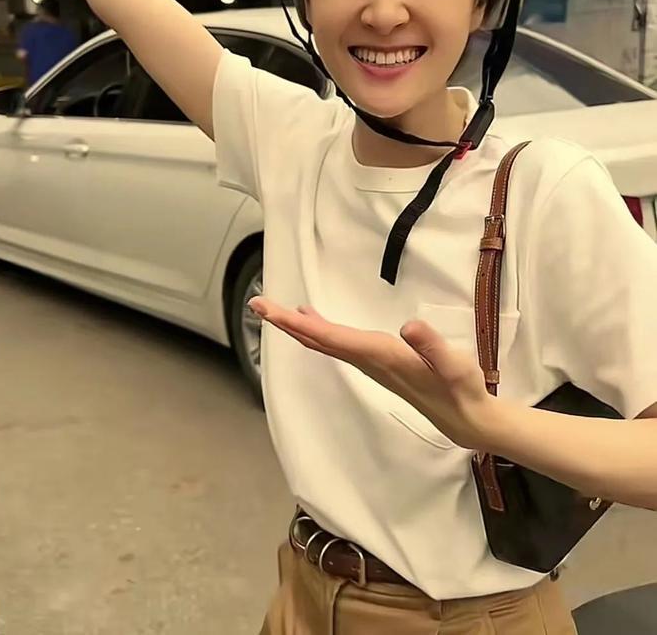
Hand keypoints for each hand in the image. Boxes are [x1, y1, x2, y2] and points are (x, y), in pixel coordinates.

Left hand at [249, 298, 497, 450]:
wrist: (466, 419)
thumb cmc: (461, 389)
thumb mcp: (454, 365)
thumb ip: (432, 345)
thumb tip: (408, 326)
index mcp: (379, 355)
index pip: (329, 337)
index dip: (298, 322)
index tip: (269, 310)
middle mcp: (367, 360)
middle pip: (317, 340)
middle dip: (286, 323)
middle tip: (257, 304)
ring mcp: (370, 364)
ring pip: (324, 343)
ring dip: (299, 326)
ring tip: (275, 309)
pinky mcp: (377, 364)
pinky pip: (336, 345)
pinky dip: (318, 330)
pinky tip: (313, 321)